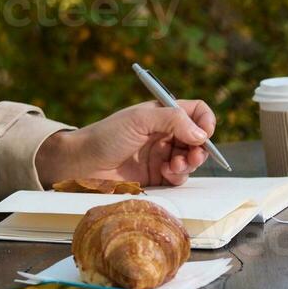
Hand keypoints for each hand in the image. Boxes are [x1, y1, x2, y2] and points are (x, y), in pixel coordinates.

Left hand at [35, 99, 216, 187]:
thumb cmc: (106, 136)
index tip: (205, 133)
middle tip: (194, 155)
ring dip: (190, 162)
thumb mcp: (139, 119)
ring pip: (191, 159)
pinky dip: (179, 175)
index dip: (205, 120)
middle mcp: (164, 133)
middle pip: (197, 138)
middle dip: (200, 147)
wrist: (82, 164)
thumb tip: (201, 133)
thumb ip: (172, 120)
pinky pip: (179, 177)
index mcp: (160, 113)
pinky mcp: (156, 176)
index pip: (194, 111)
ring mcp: (161, 155)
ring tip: (176, 165)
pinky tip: (168, 173)